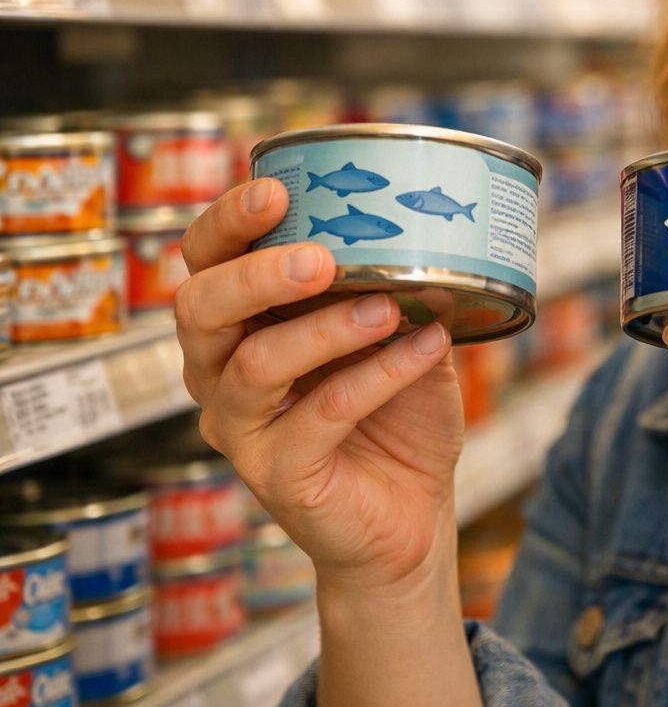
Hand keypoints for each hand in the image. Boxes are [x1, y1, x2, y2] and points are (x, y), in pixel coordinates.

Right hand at [176, 178, 462, 592]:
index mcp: (238, 326)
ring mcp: (243, 429)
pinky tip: (426, 349)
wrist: (411, 516)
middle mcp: (219, 374)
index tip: (279, 190)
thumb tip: (429, 232)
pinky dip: (378, 376)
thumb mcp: (400, 337)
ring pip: (255, 365)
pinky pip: (321, 416)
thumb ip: (398, 289)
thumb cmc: (397, 418)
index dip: (228, 223)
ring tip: (388, 308)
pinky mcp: (279, 475)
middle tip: (320, 257)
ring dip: (325, 329)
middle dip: (256, 274)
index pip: (205, 262)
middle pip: (200, 310)